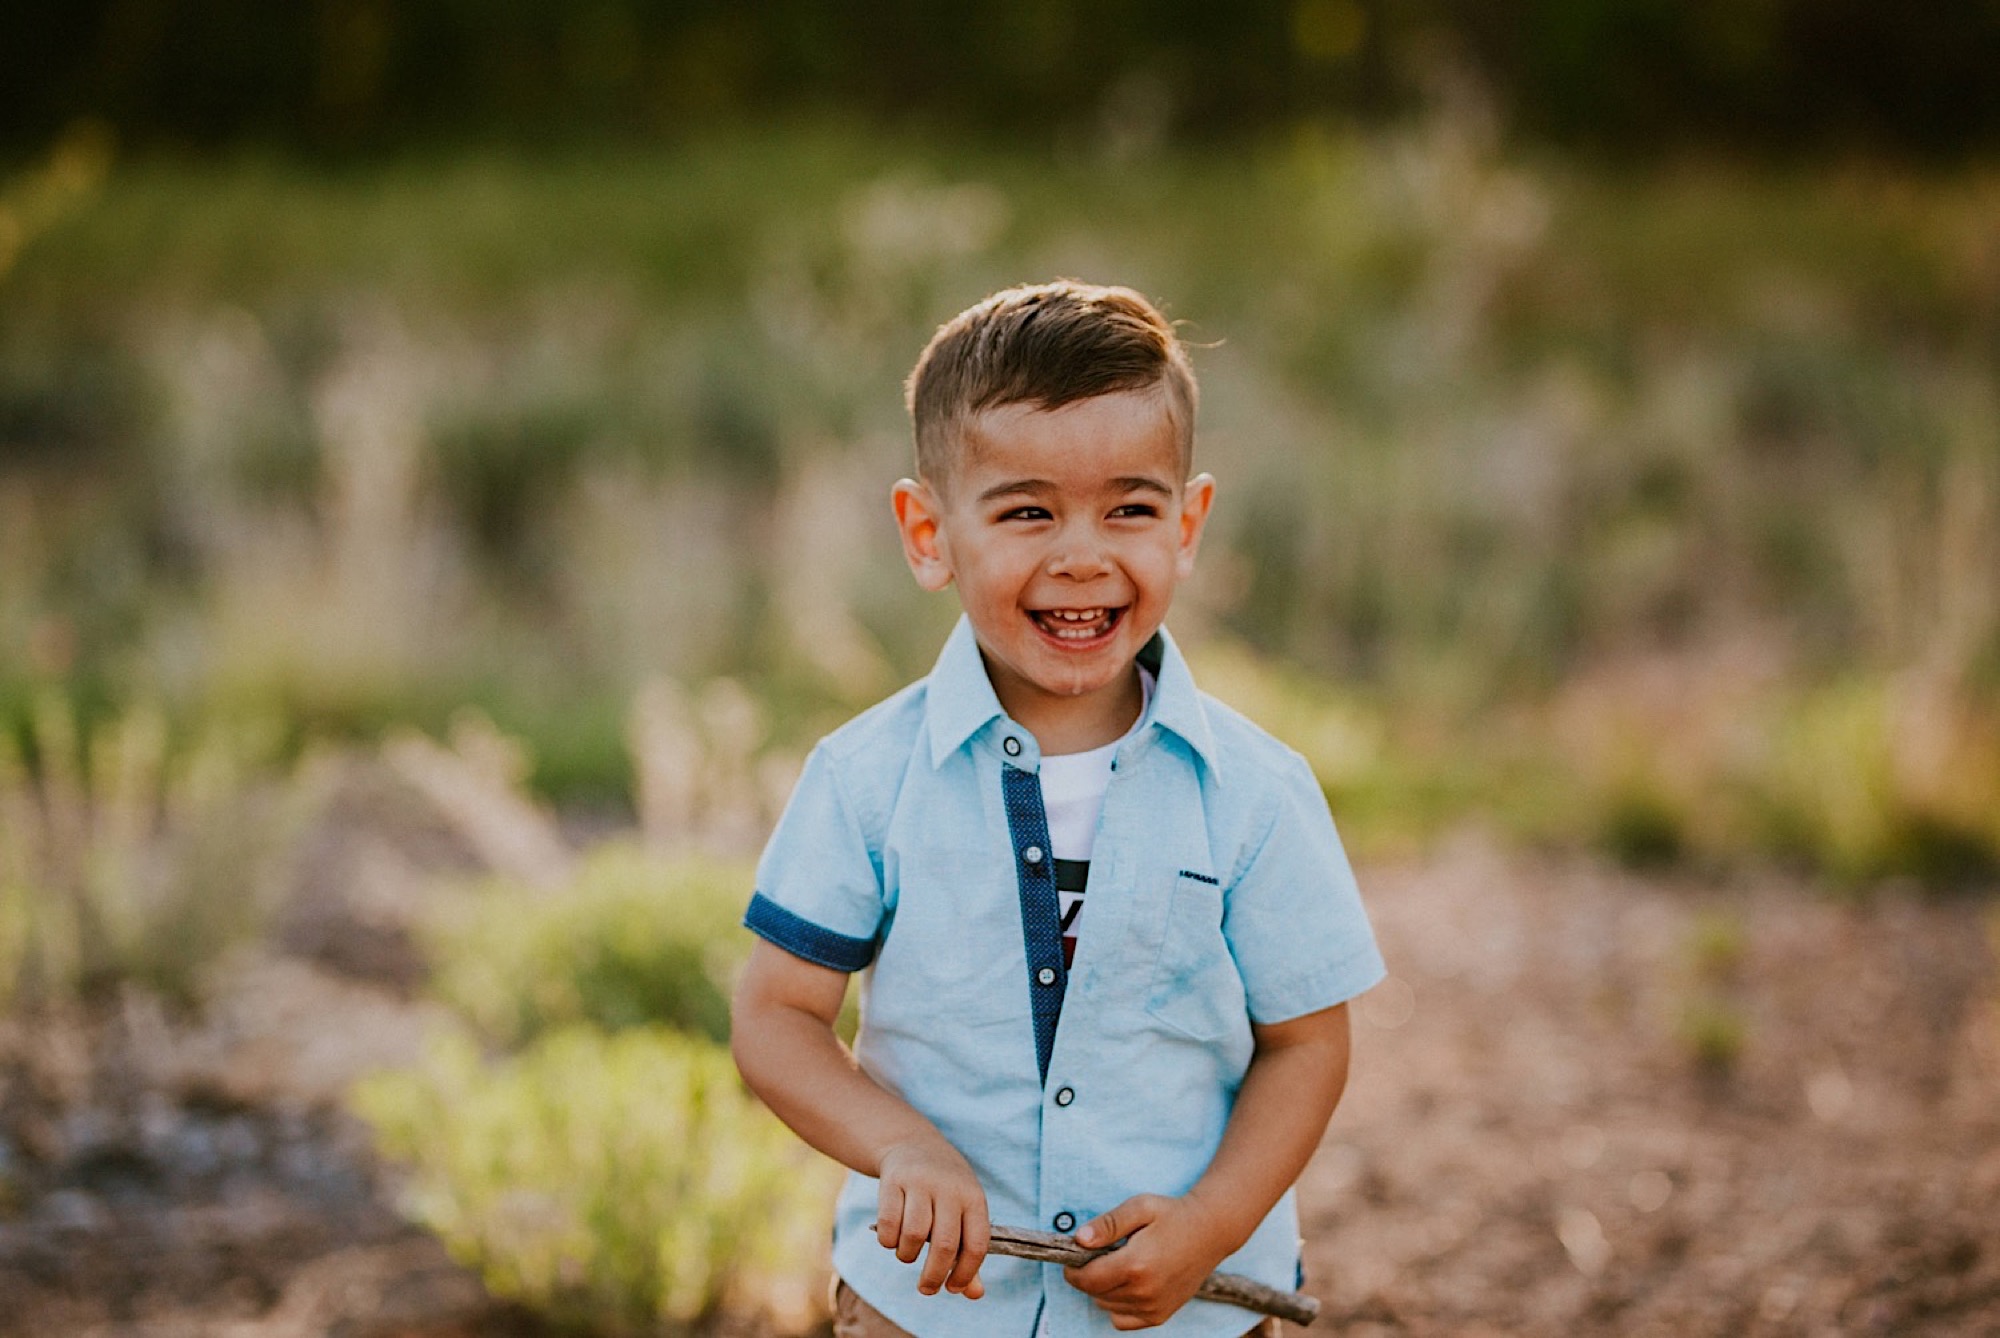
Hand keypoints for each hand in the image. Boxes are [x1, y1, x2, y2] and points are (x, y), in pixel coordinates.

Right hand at [875, 1138, 989, 1299]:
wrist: (914, 1145)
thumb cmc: (945, 1192)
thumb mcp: (964, 1214)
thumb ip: (968, 1255)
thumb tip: (975, 1295)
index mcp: (974, 1198)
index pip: (977, 1244)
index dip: (966, 1274)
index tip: (953, 1288)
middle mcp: (949, 1188)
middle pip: (945, 1245)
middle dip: (934, 1276)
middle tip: (926, 1289)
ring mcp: (920, 1182)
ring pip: (914, 1235)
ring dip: (908, 1256)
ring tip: (907, 1254)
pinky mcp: (893, 1180)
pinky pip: (888, 1223)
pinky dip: (887, 1241)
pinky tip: (891, 1240)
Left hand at [1063, 1194, 1229, 1329]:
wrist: (1210, 1231)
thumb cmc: (1173, 1215)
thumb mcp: (1139, 1207)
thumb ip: (1108, 1224)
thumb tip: (1079, 1239)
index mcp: (1135, 1265)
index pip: (1086, 1279)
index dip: (1073, 1268)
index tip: (1075, 1255)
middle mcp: (1144, 1292)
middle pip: (1094, 1293)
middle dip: (1089, 1274)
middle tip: (1103, 1254)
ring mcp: (1153, 1307)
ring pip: (1106, 1305)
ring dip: (1104, 1289)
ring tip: (1122, 1265)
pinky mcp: (1160, 1315)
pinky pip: (1122, 1320)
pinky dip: (1118, 1305)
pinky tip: (1129, 1284)